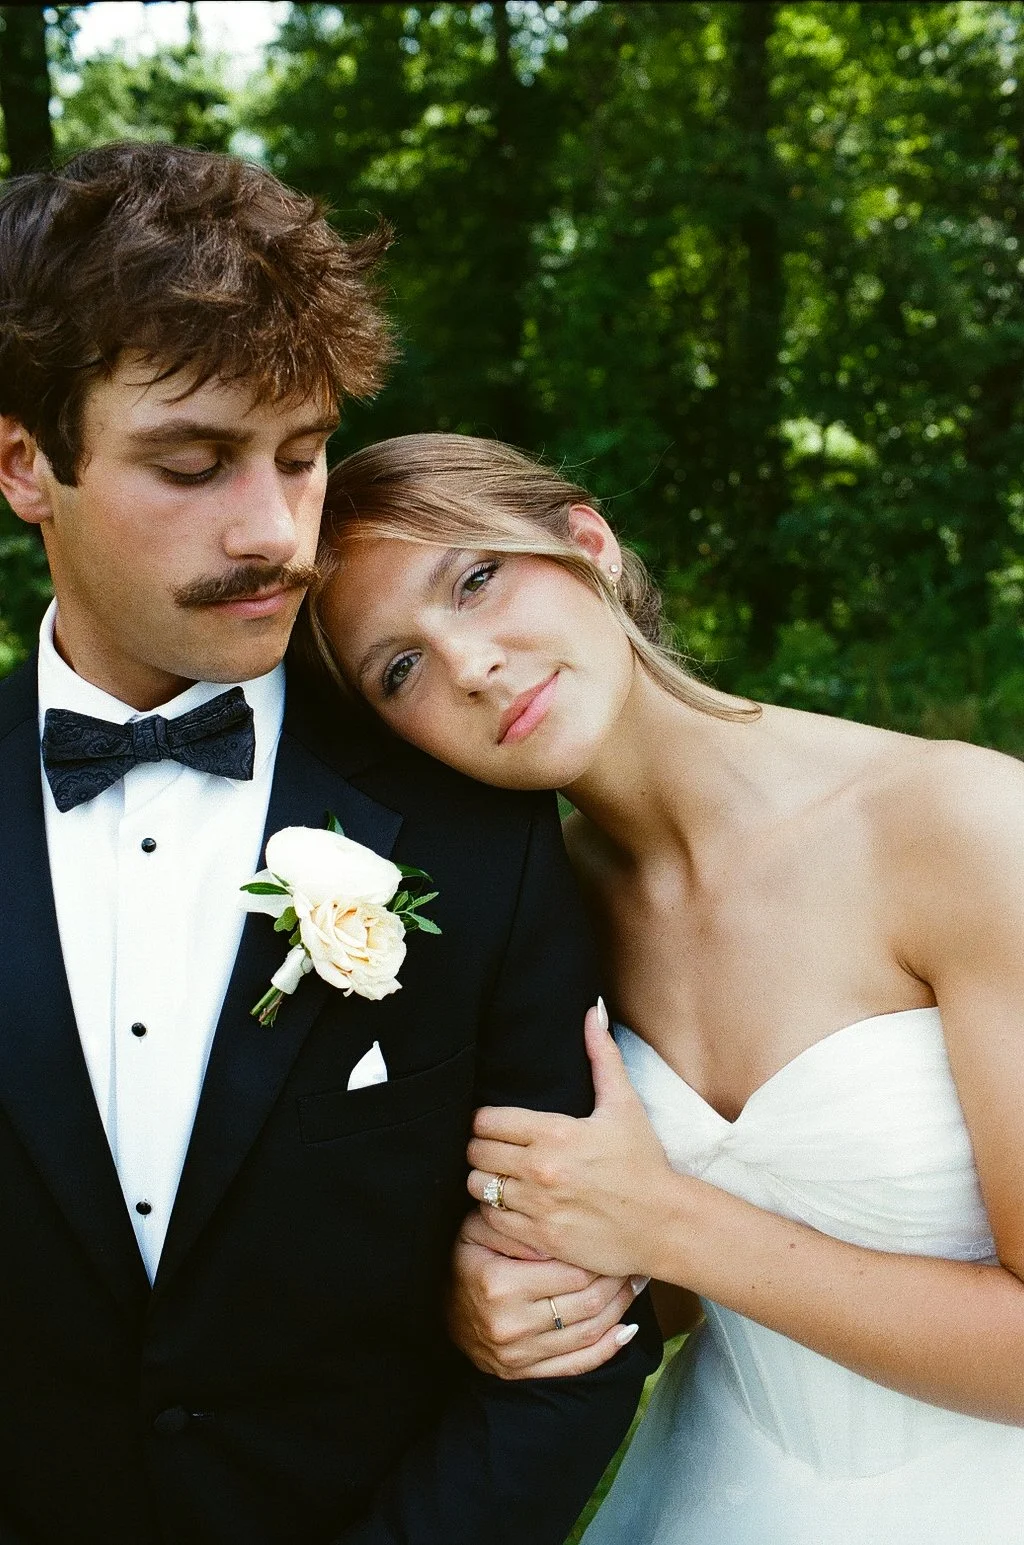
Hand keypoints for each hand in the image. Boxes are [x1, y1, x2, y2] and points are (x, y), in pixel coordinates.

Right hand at [447, 1210, 646, 1378]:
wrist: (438, 1308)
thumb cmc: (465, 1259)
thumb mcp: (478, 1230)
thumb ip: (514, 1227)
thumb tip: (556, 1233)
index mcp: (500, 1286)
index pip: (571, 1274)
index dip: (601, 1258)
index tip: (620, 1242)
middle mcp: (511, 1325)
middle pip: (586, 1304)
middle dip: (617, 1281)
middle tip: (636, 1260)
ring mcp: (517, 1356)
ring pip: (587, 1334)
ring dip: (620, 1310)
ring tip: (636, 1285)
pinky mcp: (521, 1373)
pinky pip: (576, 1366)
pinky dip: (608, 1350)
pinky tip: (628, 1331)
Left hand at [466, 1004, 677, 1276]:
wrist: (663, 1224)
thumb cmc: (643, 1162)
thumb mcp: (624, 1105)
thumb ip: (603, 1056)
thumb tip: (592, 1011)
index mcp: (555, 1133)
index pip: (487, 1121)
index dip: (486, 1122)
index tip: (496, 1126)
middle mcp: (541, 1169)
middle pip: (475, 1153)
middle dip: (481, 1149)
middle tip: (496, 1151)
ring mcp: (538, 1207)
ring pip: (479, 1187)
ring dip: (485, 1181)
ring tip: (501, 1179)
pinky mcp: (540, 1239)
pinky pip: (492, 1223)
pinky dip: (494, 1214)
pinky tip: (510, 1207)